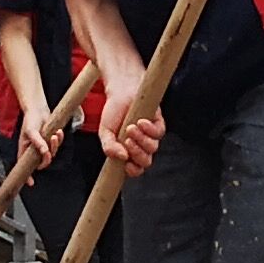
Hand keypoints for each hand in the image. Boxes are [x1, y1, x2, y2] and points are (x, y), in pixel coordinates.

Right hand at [17, 110, 63, 170]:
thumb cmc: (30, 120)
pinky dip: (59, 139)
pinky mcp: (50, 141)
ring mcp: (43, 147)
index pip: (25, 166)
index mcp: (25, 150)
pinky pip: (57, 145)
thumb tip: (44, 151)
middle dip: (48, 157)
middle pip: (42, 162)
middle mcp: (34, 151)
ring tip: (54, 135)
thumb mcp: (31, 131)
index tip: (31, 182)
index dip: (27, 176)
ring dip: (55, 145)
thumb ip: (38, 142)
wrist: (38, 110)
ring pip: (52, 153)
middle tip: (50, 148)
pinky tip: (58, 132)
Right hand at [96, 57, 162, 174]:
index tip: (126, 164)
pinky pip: (159, 133)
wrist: (120, 92)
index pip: (135, 169)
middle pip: (146, 161)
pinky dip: (149, 129)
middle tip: (127, 141)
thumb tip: (121, 157)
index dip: (133, 170)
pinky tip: (140, 121)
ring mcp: (150, 136)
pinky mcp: (158, 124)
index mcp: (128, 152)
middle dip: (137, 153)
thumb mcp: (105, 132)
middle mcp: (141, 146)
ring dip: (141, 140)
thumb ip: (109, 147)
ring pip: (152, 148)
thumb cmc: (113, 113)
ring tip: (130, 127)